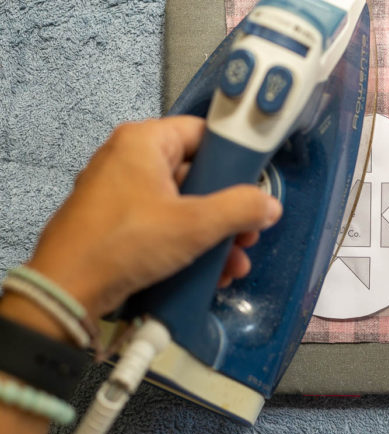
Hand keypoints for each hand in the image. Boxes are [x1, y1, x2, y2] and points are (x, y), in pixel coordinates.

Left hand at [25, 116, 281, 319]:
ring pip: (184, 205)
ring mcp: (122, 193)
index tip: (256, 182)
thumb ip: (239, 209)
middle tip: (250, 232)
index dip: (234, 156)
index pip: (203, 132)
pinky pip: (165, 224)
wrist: (66, 292)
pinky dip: (189, 244)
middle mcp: (131, 160)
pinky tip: (211, 273)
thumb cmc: (126, 243)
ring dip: (214, 235)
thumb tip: (270, 205)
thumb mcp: (193, 225)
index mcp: (144, 142)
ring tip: (235, 263)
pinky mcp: (119, 224)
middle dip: (228, 209)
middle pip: (197, 174)